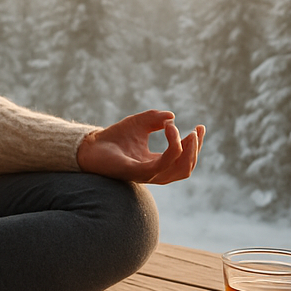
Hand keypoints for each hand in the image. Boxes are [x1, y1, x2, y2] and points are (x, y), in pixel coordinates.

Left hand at [75, 110, 203, 184]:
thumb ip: (155, 119)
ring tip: (188, 132)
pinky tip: (170, 128)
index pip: (184, 159)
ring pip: (180, 169)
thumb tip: (172, 117)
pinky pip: (163, 164)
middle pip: (186, 167)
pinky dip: (173, 147)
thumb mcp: (139, 123)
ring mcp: (148, 174)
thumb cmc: (114, 138)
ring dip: (188, 150)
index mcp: (157, 163)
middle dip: (196, 149)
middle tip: (196, 131)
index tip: (200, 127)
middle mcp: (155, 171)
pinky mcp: (138, 172)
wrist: (90, 146)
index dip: (195, 144)